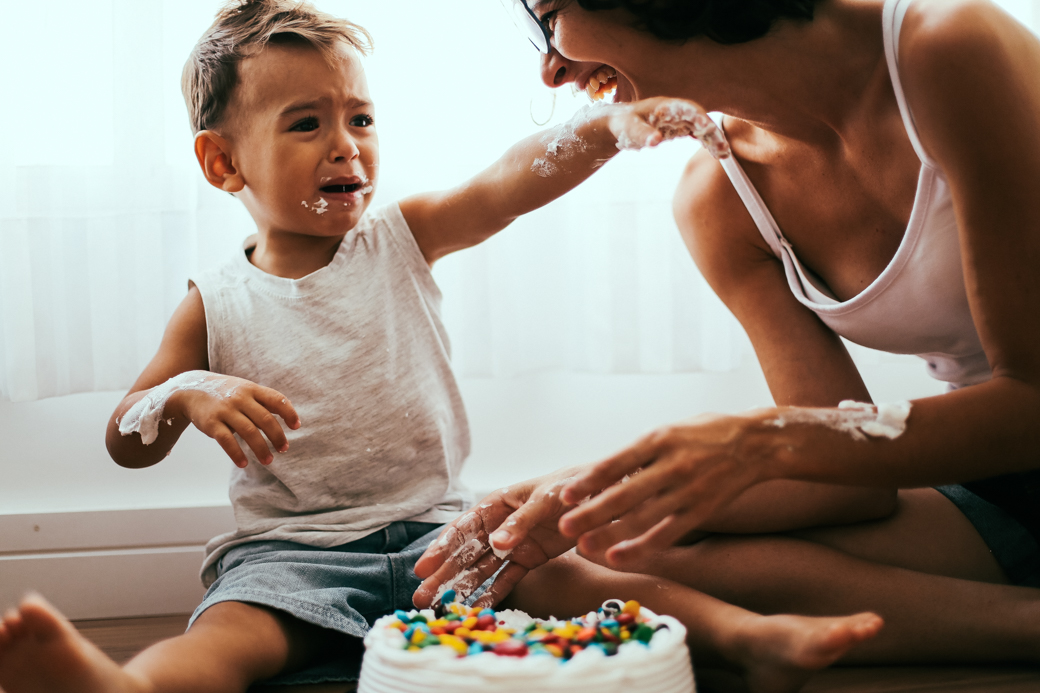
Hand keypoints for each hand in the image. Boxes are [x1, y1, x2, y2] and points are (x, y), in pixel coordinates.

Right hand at [165, 374, 300, 467]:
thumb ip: (263, 400)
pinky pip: (227, 441)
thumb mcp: (244, 389)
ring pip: (249, 432)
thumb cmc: (224, 392)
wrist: (189, 390)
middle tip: (284, 449)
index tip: (296, 427)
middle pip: (266, 419)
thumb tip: (287, 413)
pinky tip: (243, 463)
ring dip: (261, 449)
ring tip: (268, 460)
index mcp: (251, 389)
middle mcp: (240, 398)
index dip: (289, 413)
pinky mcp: (211, 423)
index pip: (276, 399)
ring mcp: (225, 410)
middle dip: (277, 436)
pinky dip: (237, 454)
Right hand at [412, 468, 584, 609]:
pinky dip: (492, 594)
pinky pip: (507, 578)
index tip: (422, 568)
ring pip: (481, 568)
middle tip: (421, 598)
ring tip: (441, 608)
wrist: (601, 495)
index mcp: (497, 504)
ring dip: (461, 587)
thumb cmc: (569, 488)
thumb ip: (521, 522)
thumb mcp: (544, 500)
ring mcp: (513, 544)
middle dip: (443, 575)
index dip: (441, 548)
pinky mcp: (529, 559)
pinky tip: (475, 610)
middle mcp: (499, 525)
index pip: (463, 528)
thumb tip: (496, 543)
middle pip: (465, 553)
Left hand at [558, 411, 772, 566]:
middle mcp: (672, 464)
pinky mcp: (701, 510)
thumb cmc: (705, 434)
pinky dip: (641, 547)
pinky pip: (667, 533)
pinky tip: (618, 556)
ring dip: (610, 534)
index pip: (616, 462)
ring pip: (642, 518)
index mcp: (659, 439)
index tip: (566, 495)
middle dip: (591, 512)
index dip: (589, 480)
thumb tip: (603, 473)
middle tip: (564, 525)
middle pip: (624, 494)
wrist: (757, 443)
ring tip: (582, 546)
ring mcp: (687, 490)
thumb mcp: (668, 431)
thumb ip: (639, 452)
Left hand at [605, 97, 730, 158]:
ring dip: (713, 139)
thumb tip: (655, 141)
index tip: (710, 130)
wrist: (617, 125)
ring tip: (724, 155)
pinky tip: (716, 153)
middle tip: (723, 149)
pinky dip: (706, 142)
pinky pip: (696, 134)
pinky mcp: (678, 129)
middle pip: (699, 119)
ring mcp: (678, 120)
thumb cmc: (622, 124)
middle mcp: (675, 111)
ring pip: (700, 127)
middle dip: (712, 132)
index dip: (701, 119)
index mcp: (665, 106)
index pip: (688, 109)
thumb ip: (642, 134)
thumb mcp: (628, 128)